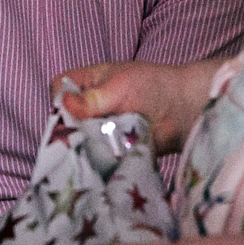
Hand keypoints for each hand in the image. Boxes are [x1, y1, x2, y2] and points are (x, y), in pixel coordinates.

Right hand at [52, 59, 222, 155]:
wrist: (184, 110)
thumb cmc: (153, 87)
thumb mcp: (120, 88)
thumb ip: (92, 99)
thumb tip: (65, 104)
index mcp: (87, 83)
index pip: (58, 89)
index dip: (59, 101)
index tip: (68, 114)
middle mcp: (88, 106)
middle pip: (65, 119)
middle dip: (71, 130)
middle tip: (81, 138)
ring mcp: (98, 128)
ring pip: (79, 140)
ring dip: (86, 146)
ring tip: (95, 152)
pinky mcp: (109, 148)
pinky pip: (95, 156)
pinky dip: (98, 159)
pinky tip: (103, 161)